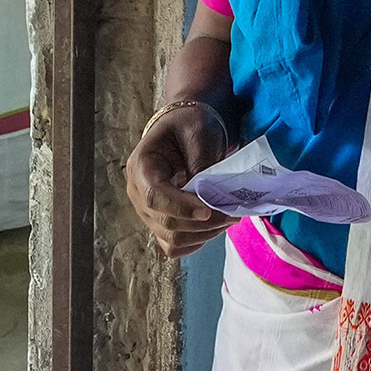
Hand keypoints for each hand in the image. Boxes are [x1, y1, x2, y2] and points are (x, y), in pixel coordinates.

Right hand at [126, 98, 232, 256]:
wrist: (186, 128)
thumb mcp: (197, 132)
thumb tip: (207, 196)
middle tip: (232, 214)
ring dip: (203, 234)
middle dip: (202, 223)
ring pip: (170, 239)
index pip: (154, 196)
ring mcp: (147, 211)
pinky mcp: (160, 222)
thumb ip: (199, 162)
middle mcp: (137, 192)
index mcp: (141, 166)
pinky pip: (173, 246)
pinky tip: (214, 228)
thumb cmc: (190, 125)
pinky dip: (195, 242)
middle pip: (165, 222)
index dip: (181, 208)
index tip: (208, 211)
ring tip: (228, 219)